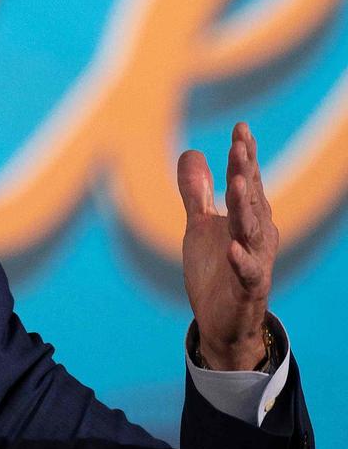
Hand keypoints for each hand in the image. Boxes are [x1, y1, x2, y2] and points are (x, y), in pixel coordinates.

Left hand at [176, 122, 277, 369]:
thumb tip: (191, 152)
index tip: (240, 127)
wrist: (221, 320)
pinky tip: (231, 246)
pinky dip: (240, 259)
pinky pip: (247, 272)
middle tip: (239, 145)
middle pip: (251, 198)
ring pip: (251, 230)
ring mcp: (254, 260)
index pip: (246, 181)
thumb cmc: (215, 269)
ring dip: (244, 206)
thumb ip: (197, 192)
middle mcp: (256, 235)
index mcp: (247, 217)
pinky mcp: (247, 288)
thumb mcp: (199, 225)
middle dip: (245, 171)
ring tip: (236, 182)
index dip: (244, 155)